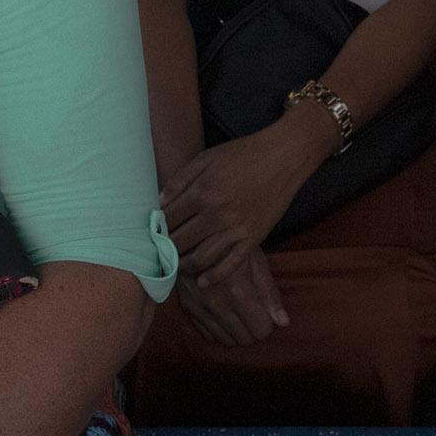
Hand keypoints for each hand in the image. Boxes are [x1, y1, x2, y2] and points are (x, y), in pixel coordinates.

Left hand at [161, 129, 312, 276]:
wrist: (283, 157)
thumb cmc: (243, 154)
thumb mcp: (207, 157)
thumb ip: (181, 179)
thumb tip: (159, 202)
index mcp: (202, 192)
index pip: (169, 219)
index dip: (157, 228)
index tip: (151, 233)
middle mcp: (215, 214)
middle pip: (180, 241)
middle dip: (166, 249)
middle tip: (160, 253)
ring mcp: (235, 229)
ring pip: (201, 258)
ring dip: (184, 265)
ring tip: (177, 265)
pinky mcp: (253, 238)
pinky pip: (230, 264)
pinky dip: (213, 276)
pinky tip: (202, 281)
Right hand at [174, 245, 288, 348]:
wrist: (193, 236)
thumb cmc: (230, 246)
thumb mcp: (256, 262)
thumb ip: (270, 294)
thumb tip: (284, 323)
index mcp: (238, 291)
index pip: (261, 330)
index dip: (266, 323)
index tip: (264, 313)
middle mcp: (218, 304)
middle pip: (245, 339)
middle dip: (252, 328)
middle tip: (252, 312)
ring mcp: (201, 308)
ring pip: (227, 341)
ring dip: (236, 331)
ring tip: (238, 312)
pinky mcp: (189, 309)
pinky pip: (209, 335)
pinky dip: (218, 330)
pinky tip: (222, 314)